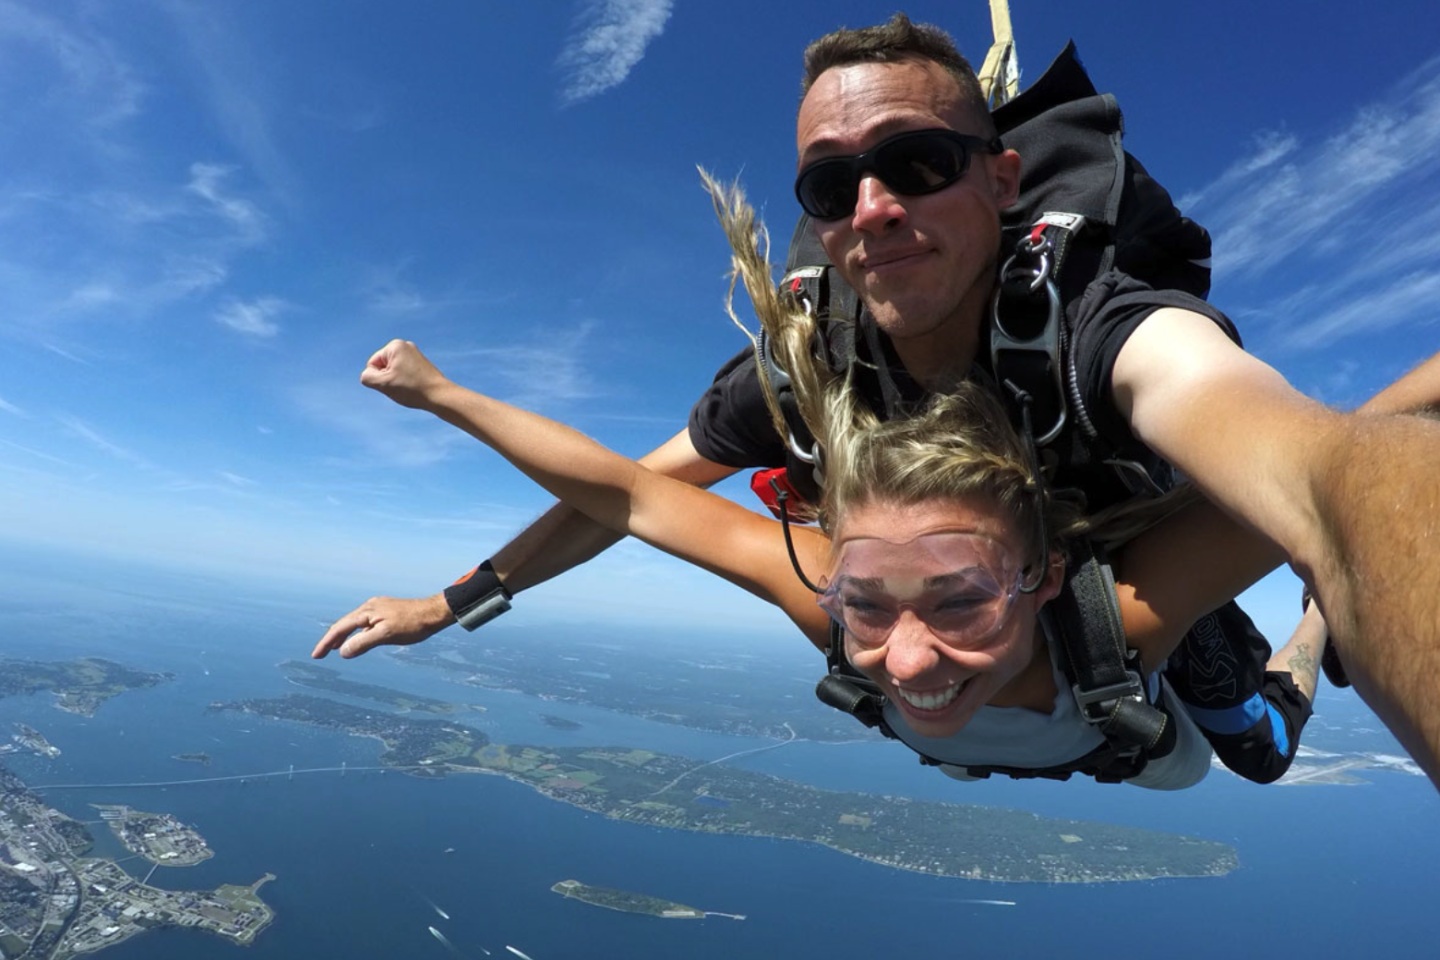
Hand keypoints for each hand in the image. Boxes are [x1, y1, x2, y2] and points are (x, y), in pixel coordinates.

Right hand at [311, 593, 454, 658]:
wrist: (434, 613)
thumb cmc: (413, 624)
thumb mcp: (386, 635)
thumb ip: (363, 643)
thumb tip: (342, 652)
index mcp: (367, 611)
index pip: (340, 628)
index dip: (326, 642)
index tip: (316, 656)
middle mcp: (370, 607)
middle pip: (344, 624)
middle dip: (330, 639)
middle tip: (319, 655)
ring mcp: (378, 608)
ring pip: (354, 624)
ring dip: (343, 636)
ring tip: (334, 649)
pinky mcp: (386, 612)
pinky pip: (364, 623)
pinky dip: (356, 633)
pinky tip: (358, 640)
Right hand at [361, 339, 448, 409]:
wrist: (440, 395)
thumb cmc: (412, 389)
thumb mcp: (383, 384)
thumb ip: (367, 377)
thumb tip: (368, 374)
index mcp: (394, 345)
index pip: (372, 364)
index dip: (379, 378)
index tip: (395, 382)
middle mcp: (405, 345)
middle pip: (383, 366)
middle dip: (388, 379)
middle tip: (403, 386)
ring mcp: (414, 353)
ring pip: (393, 372)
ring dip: (396, 382)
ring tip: (410, 387)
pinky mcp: (420, 363)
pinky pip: (404, 374)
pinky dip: (406, 382)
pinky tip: (416, 386)